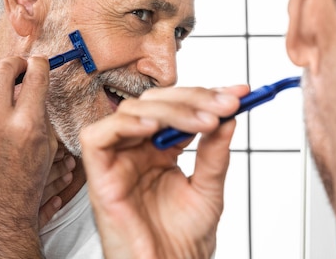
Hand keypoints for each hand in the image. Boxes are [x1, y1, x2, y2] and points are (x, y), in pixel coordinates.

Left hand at [0, 56, 55, 258]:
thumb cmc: (26, 181)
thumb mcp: (47, 145)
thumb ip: (40, 111)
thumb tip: (32, 84)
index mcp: (28, 125)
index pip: (36, 75)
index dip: (39, 64)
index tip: (38, 65)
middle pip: (4, 69)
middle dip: (15, 64)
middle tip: (18, 70)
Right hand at [79, 84, 248, 258]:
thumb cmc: (183, 241)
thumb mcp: (209, 191)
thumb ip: (215, 154)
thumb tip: (229, 118)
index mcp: (161, 150)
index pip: (178, 107)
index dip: (206, 96)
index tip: (238, 94)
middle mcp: (138, 149)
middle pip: (155, 102)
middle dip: (192, 98)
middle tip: (224, 106)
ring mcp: (119, 160)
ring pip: (130, 111)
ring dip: (168, 109)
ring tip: (202, 122)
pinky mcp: (99, 176)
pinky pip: (97, 137)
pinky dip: (124, 125)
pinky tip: (153, 128)